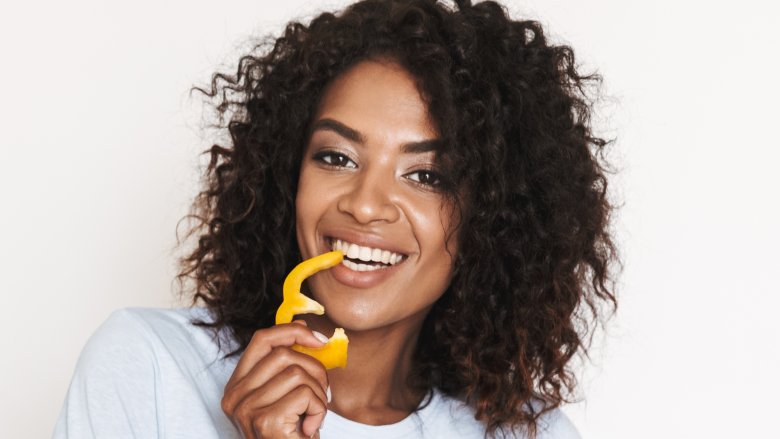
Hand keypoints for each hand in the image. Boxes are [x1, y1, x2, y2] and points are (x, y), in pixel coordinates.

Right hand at [221, 321, 329, 437]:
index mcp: (236, 387)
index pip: (261, 340)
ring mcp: (247, 410)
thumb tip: (305, 327)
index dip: (292, 331)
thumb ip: (287, 366)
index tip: (317, 339)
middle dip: (314, 370)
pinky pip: (306, 393)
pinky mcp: (265, 421)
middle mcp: (235, 397)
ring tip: (312, 416)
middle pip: (284, 354)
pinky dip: (319, 409)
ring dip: (318, 394)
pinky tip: (310, 428)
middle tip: (320, 394)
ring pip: (298, 373)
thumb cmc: (291, 435)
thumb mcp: (285, 395)